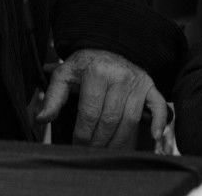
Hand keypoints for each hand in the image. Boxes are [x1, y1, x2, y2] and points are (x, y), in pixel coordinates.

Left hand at [35, 48, 167, 148]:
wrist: (106, 49)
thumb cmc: (84, 66)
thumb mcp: (64, 75)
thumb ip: (53, 97)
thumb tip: (42, 119)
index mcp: (97, 71)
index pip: (90, 113)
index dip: (82, 134)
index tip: (76, 146)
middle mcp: (120, 75)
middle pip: (110, 120)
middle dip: (99, 142)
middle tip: (90, 154)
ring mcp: (137, 81)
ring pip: (130, 120)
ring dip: (120, 141)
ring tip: (108, 153)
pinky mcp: (150, 86)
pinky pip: (159, 105)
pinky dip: (160, 122)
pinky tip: (155, 137)